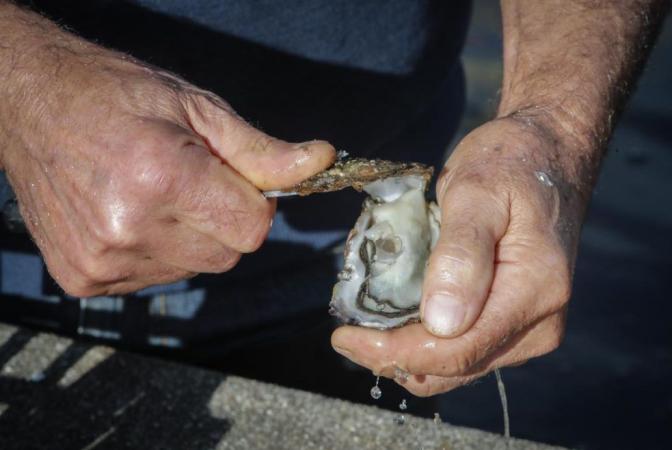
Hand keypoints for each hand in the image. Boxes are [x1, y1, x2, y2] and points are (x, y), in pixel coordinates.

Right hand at [0, 36, 333, 295]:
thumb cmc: (117, 97)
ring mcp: (103, 260)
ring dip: (189, 237)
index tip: (233, 178)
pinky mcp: (84, 279)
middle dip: (223, 220)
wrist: (29, 107)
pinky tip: (129, 214)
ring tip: (153, 193)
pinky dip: (156, 251)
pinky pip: (155, 278)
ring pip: (193, 269)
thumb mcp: (197, 109)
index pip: (253, 230)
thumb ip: (261, 150)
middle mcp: (129, 229)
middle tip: (191, 180)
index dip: (253, 203)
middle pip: (227, 255)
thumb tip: (322, 162)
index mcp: (162, 178)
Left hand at [332, 117, 592, 395]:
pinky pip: (466, 350)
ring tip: (366, 329)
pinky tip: (398, 322)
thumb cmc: (511, 163)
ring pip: (458, 366)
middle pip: (456, 366)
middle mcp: (539, 324)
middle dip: (395, 357)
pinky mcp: (517, 324)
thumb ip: (461, 254)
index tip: (345, 337)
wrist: (549, 154)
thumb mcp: (478, 192)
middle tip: (346, 336)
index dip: (396, 351)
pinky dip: (427, 344)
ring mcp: (530, 328)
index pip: (457, 349)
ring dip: (409, 354)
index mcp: (535, 291)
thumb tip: (441, 322)